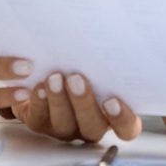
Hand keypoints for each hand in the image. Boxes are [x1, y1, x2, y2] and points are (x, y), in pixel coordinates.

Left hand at [9, 71, 141, 143]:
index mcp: (112, 113)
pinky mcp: (40, 124)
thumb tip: (115, 38)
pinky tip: (38, 86)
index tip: (112, 101)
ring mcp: (65, 127)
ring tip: (54, 78)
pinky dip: (39, 102)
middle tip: (77, 79)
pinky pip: (39, 118)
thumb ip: (106, 58)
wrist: (42, 65)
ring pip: (64, 124)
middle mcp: (90, 124)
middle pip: (93, 127)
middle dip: (84, 104)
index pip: (127, 128)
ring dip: (59, 101)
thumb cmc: (79, 61)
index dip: (122, 119)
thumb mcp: (96, 59)